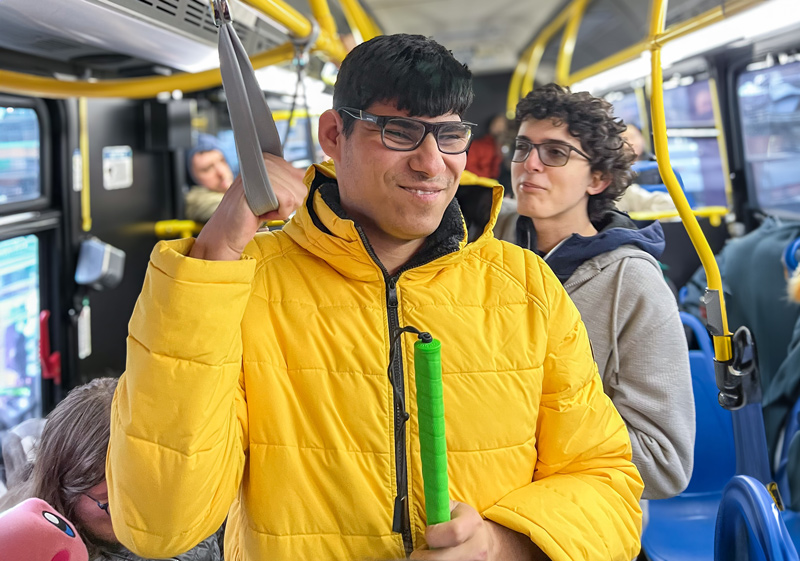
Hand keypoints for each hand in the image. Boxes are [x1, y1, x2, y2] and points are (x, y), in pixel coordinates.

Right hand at [190, 153, 308, 260]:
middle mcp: (266, 159)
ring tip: (262, 208)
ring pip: (296, 194)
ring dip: (282, 210)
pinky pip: (288, 201)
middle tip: (266, 206)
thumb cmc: (251, 213)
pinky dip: (278, 214)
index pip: (302, 176)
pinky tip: (261, 212)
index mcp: (270, 158)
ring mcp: (261, 170)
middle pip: (301, 186)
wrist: (227, 231)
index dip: (290, 196)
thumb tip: (314, 171)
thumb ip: (290, 182)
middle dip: (287, 204)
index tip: (272, 200)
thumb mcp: (274, 193)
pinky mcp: (260, 185)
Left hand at [411, 501, 547, 560]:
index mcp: (472, 524)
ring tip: (433, 554)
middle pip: (441, 560)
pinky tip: (440, 558)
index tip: (428, 533)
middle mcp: (476, 547)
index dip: (433, 535)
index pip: (453, 533)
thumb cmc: (464, 522)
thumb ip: (439, 508)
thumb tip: (423, 502)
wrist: (486, 542)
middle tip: (420, 552)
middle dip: (424, 557)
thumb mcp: (456, 509)